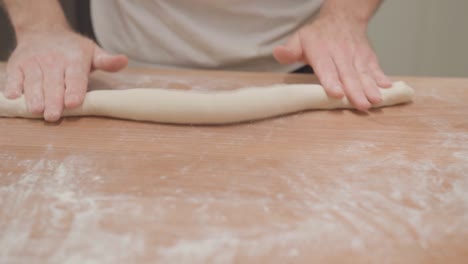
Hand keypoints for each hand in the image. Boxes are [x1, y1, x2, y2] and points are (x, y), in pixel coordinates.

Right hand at [4, 30, 127, 120]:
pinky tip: (13, 96)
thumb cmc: (73, 50)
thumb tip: (124, 61)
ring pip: (33, 81)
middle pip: (53, 83)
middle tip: (54, 115)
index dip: (74, 90)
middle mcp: (53, 61)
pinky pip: (13, 76)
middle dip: (53, 99)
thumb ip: (107, 61)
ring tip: (37, 110)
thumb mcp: (93, 52)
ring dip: (34, 96)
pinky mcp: (17, 65)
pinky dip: (13, 85)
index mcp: (74, 59)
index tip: (73, 102)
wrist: (43, 31)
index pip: (75, 77)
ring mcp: (33, 62)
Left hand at [274, 16, 391, 110]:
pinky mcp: (368, 57)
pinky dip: (382, 77)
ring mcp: (356, 55)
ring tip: (376, 101)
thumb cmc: (317, 36)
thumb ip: (290, 50)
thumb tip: (278, 53)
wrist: (343, 17)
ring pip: (364, 73)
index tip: (337, 93)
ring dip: (371, 87)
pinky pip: (375, 68)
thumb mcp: (299, 39)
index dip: (331, 81)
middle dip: (355, 90)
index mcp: (321, 50)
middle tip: (361, 105)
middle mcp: (341, 53)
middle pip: (348, 74)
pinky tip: (388, 88)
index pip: (326, 68)